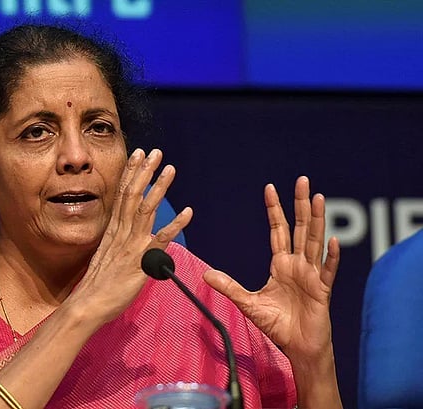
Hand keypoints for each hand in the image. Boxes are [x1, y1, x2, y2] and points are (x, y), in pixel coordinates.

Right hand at [68, 148, 192, 324]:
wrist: (88, 304)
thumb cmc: (96, 285)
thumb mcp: (105, 256)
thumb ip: (116, 242)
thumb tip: (124, 235)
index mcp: (112, 230)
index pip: (121, 194)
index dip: (131, 173)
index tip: (137, 155)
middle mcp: (121, 233)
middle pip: (133, 195)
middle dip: (144, 171)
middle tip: (154, 151)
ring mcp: (131, 245)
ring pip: (146, 209)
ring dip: (159, 188)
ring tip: (169, 168)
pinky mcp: (142, 261)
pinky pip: (161, 240)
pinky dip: (175, 225)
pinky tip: (188, 211)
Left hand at [202, 176, 339, 361]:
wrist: (297, 346)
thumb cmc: (277, 324)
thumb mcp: (248, 303)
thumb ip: (229, 287)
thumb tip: (204, 274)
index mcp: (281, 264)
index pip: (278, 230)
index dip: (275, 209)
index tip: (270, 188)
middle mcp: (298, 264)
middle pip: (299, 227)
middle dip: (300, 204)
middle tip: (302, 180)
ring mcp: (311, 274)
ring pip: (314, 241)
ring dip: (317, 220)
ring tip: (317, 198)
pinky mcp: (322, 290)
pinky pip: (327, 270)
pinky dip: (331, 256)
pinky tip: (331, 240)